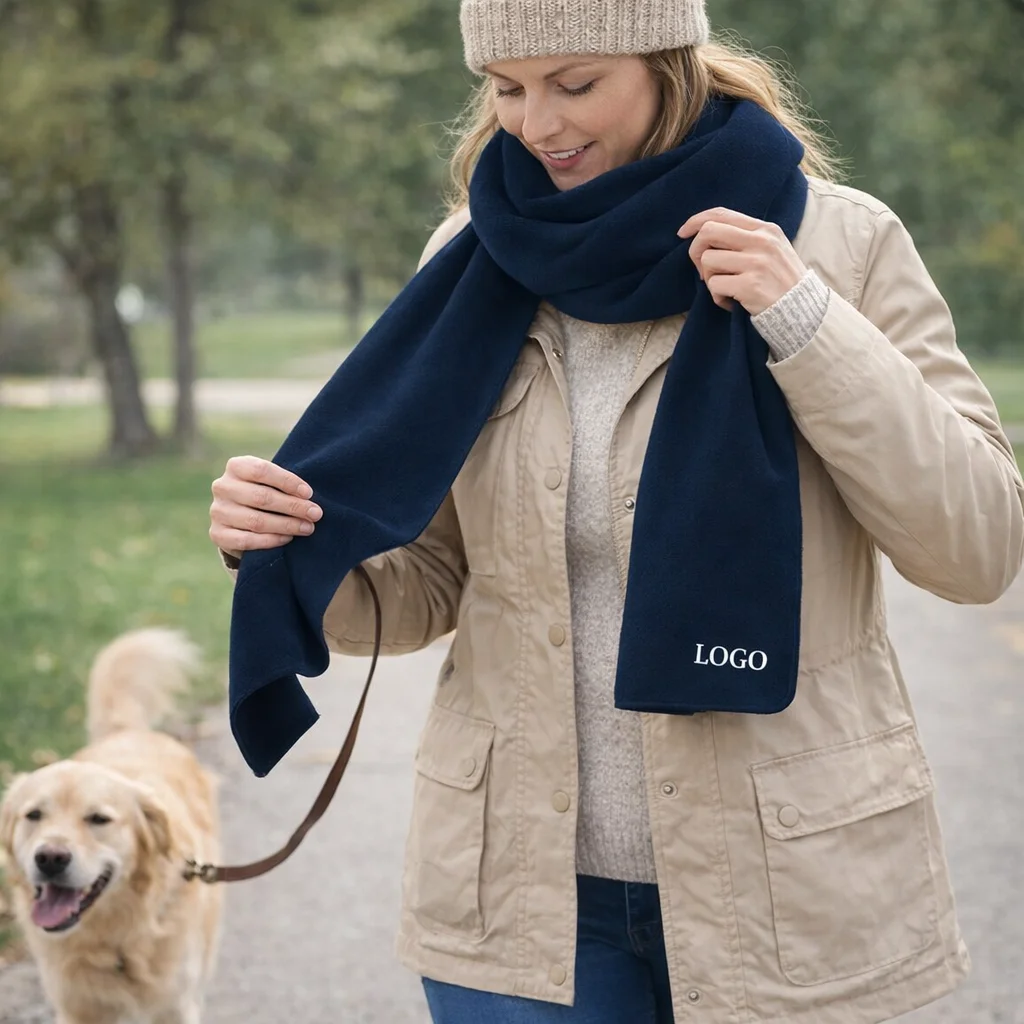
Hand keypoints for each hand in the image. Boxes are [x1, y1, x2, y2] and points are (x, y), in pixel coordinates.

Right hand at [209, 456, 321, 553]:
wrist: (240, 517)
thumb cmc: (264, 492)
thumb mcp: (272, 482)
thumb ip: (285, 485)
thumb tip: (309, 499)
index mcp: (236, 466)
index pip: (261, 470)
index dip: (287, 482)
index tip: (309, 493)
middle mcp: (222, 487)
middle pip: (261, 497)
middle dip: (293, 506)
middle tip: (315, 514)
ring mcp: (218, 511)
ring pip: (256, 521)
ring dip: (286, 525)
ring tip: (307, 528)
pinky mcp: (218, 534)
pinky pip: (246, 540)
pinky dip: (270, 540)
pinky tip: (287, 538)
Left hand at [678, 208, 806, 315]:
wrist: (804, 311)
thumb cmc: (781, 282)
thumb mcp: (773, 250)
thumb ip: (745, 238)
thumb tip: (706, 234)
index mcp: (765, 229)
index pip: (722, 214)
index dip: (696, 221)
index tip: (682, 233)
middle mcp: (761, 241)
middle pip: (708, 232)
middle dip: (696, 251)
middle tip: (702, 270)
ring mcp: (756, 262)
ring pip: (708, 261)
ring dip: (709, 279)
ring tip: (726, 289)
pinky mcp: (750, 285)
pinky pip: (714, 286)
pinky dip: (717, 298)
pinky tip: (732, 302)